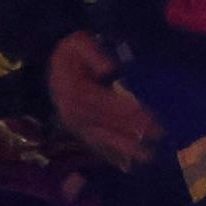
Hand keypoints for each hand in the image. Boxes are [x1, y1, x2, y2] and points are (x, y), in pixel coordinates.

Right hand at [44, 32, 159, 171]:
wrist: (47, 67)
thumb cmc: (69, 54)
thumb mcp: (78, 43)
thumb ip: (93, 54)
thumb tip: (109, 68)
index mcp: (74, 91)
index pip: (104, 103)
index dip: (126, 110)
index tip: (148, 115)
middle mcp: (72, 112)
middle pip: (106, 123)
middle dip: (132, 129)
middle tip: (157, 135)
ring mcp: (73, 124)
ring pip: (102, 138)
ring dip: (125, 147)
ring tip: (147, 155)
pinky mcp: (77, 131)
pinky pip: (95, 144)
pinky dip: (111, 153)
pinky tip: (127, 162)